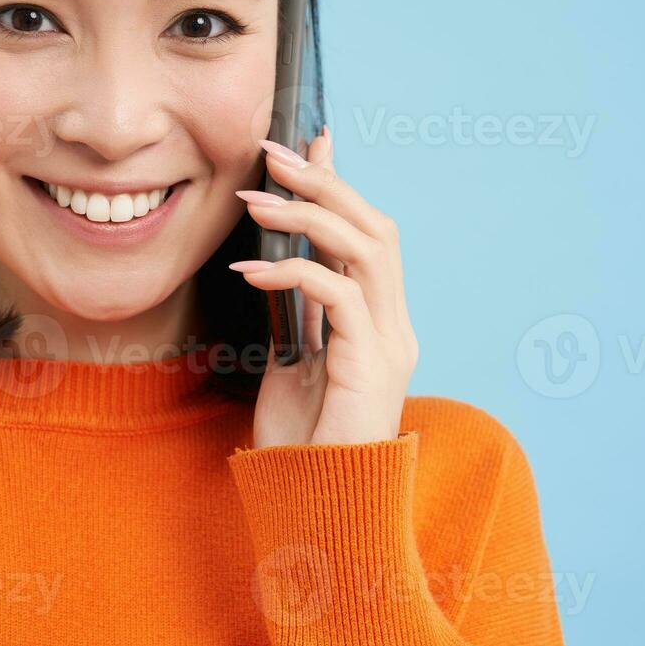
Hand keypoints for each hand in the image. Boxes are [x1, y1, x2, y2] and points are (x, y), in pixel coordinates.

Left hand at [230, 127, 418, 446]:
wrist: (315, 506)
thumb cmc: (301, 442)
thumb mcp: (292, 360)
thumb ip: (295, 311)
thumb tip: (276, 258)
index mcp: (379, 323)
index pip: (367, 234)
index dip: (342, 182)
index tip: (309, 140)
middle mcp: (394, 326)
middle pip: (376, 227)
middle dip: (325, 181)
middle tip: (272, 153)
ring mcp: (389, 343)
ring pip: (367, 247)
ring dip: (309, 213)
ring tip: (254, 199)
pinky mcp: (370, 363)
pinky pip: (337, 293)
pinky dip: (293, 269)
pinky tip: (250, 267)